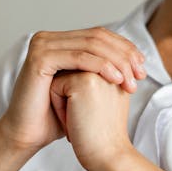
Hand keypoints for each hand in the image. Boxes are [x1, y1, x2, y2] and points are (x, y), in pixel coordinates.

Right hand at [0, 28, 145, 155]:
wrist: (28, 134)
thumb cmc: (55, 116)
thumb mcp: (84, 88)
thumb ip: (101, 69)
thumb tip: (134, 57)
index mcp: (58, 41)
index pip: (99, 35)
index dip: (124, 48)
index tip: (142, 67)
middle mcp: (47, 38)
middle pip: (96, 37)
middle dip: (124, 54)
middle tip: (141, 74)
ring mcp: (41, 45)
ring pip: (90, 45)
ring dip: (116, 61)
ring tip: (131, 80)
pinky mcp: (39, 58)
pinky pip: (78, 57)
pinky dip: (101, 66)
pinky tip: (116, 79)